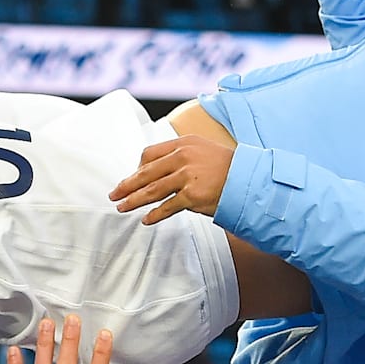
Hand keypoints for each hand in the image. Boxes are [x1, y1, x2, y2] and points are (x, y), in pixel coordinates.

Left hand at [109, 136, 233, 223]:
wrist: (250, 180)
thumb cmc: (229, 169)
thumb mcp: (204, 152)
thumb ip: (183, 158)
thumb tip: (162, 172)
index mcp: (184, 143)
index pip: (150, 153)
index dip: (138, 168)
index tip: (132, 178)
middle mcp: (183, 156)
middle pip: (146, 172)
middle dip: (127, 185)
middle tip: (114, 194)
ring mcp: (187, 176)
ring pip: (152, 190)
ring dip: (134, 200)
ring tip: (122, 207)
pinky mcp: (192, 195)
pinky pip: (167, 207)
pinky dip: (154, 214)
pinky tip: (146, 220)